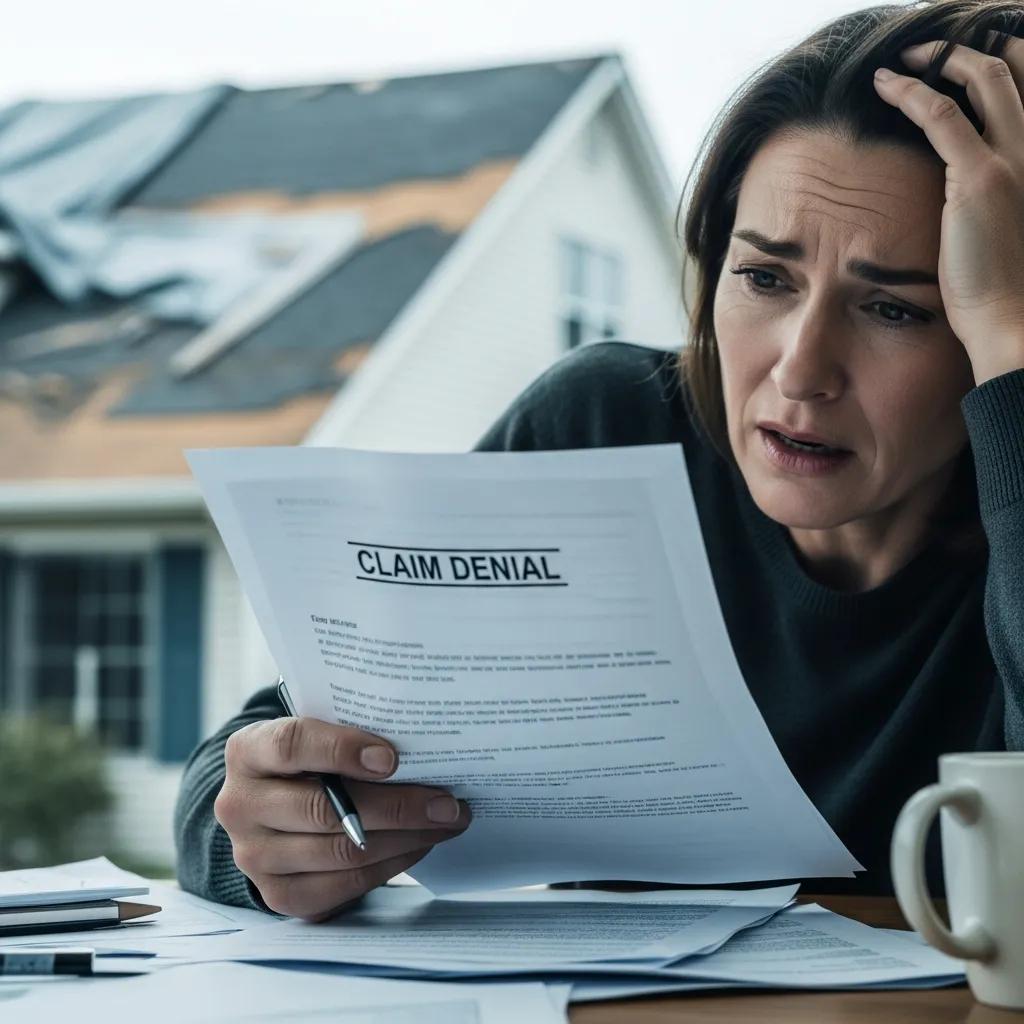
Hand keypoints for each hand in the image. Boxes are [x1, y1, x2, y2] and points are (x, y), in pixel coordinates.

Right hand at [214, 716, 470, 920]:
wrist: (273, 803)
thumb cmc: (309, 757)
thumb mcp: (315, 732)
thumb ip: (350, 732)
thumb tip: (421, 744)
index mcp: (248, 751)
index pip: (292, 745)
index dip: (343, 749)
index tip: (393, 758)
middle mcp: (240, 805)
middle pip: (324, 810)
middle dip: (397, 805)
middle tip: (446, 801)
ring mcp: (255, 856)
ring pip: (340, 852)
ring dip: (405, 838)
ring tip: (445, 822)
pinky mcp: (279, 894)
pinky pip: (344, 885)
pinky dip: (390, 866)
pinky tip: (419, 845)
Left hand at [874, 34, 1023, 380]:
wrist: (1011, 317)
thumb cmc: (1001, 284)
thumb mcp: (1003, 225)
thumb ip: (988, 193)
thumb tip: (958, 189)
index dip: (1003, 60)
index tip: (963, 59)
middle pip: (1014, 68)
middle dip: (970, 49)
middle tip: (931, 48)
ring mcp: (1015, 157)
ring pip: (983, 79)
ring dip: (941, 59)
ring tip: (906, 59)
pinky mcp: (980, 177)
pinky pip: (942, 115)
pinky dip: (911, 93)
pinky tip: (886, 85)